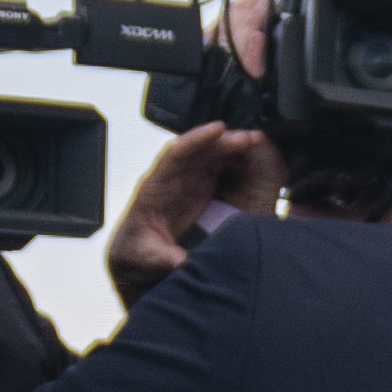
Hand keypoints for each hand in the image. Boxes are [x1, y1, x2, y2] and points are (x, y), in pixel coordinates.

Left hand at [106, 123, 286, 289]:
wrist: (136, 253)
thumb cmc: (136, 249)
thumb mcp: (147, 256)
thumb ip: (163, 258)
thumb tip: (182, 262)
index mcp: (154, 187)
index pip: (175, 154)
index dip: (197, 139)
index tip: (219, 129)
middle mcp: (170, 178)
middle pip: (197, 149)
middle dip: (224, 140)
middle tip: (251, 138)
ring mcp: (184, 180)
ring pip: (208, 154)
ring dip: (231, 146)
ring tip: (256, 143)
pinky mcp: (196, 188)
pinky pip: (214, 166)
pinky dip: (232, 160)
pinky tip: (249, 160)